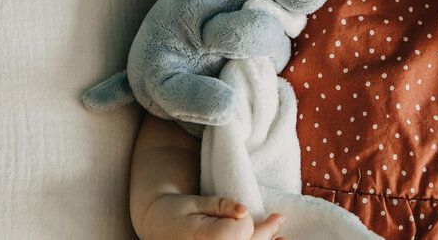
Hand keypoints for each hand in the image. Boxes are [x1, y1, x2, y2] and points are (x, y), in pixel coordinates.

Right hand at [139, 193, 286, 239]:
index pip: (240, 231)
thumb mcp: (196, 201)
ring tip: (281, 238)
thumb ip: (221, 206)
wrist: (156, 225)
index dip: (244, 219)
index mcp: (204, 237)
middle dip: (265, 234)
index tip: (238, 210)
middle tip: (279, 218)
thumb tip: (244, 210)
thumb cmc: (174, 210)